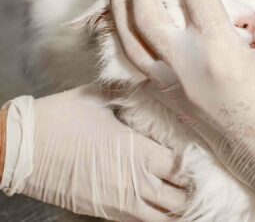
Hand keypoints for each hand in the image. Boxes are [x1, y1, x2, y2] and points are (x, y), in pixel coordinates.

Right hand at [1, 84, 187, 220]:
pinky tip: (159, 204)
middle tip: (197, 176)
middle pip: (178, 198)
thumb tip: (154, 78)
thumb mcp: (101, 97)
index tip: (202, 156)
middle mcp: (134, 182)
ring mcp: (118, 202)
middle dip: (190, 188)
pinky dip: (154, 216)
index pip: (182, 168)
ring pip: (161, 217)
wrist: (20, 148)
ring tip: (182, 193)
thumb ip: (132, 93)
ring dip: (175, 206)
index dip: (196, 165)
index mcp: (138, 152)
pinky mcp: (102, 212)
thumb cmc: (61, 118)